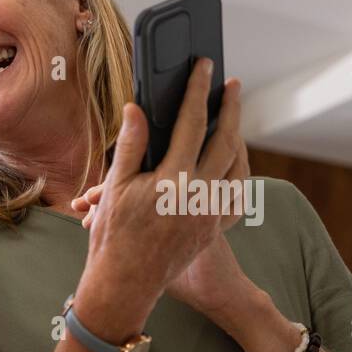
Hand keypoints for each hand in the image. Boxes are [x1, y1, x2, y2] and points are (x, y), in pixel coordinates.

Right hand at [71, 59, 245, 335]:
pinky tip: (232, 160)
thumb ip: (131, 144)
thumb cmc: (113, 235)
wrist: (124, 285)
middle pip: (227, 141)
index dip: (198, 90)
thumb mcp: (115, 186)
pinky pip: (236, 193)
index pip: (192, 123)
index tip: (205, 67)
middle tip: (232, 85)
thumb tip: (137, 107)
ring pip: (238, 167)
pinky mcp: (214, 229)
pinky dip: (237, 171)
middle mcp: (200, 197)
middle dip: (231, 109)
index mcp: (174, 181)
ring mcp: (211, 214)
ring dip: (238, 138)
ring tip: (232, 118)